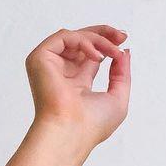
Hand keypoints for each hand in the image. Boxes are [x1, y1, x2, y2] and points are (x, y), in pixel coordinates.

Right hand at [25, 24, 130, 148]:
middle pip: (81, 41)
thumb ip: (122, 74)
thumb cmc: (93, 124)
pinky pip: (64, 37)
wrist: (72, 132)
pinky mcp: (40, 57)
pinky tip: (98, 56)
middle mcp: (61, 72)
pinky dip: (84, 41)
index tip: (123, 40)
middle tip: (122, 35)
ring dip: (98, 40)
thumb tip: (124, 52)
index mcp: (76, 82)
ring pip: (74, 37)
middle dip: (103, 34)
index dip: (106, 44)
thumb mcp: (117, 97)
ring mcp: (49, 64)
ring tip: (114, 51)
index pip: (89, 54)